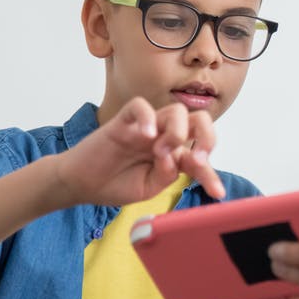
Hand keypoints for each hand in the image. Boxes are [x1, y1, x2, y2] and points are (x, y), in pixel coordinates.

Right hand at [54, 97, 224, 205]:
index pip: (201, 155)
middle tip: (196, 160)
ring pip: (176, 111)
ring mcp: (146, 127)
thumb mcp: (149, 188)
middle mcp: (164, 136)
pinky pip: (140, 106)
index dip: (211, 173)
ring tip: (159, 152)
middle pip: (199, 120)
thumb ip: (168, 174)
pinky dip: (147, 118)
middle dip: (207, 137)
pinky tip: (145, 136)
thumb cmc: (115, 183)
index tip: (217, 193)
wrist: (81, 184)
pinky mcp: (123, 121)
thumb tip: (177, 159)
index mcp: (174, 154)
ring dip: (176, 132)